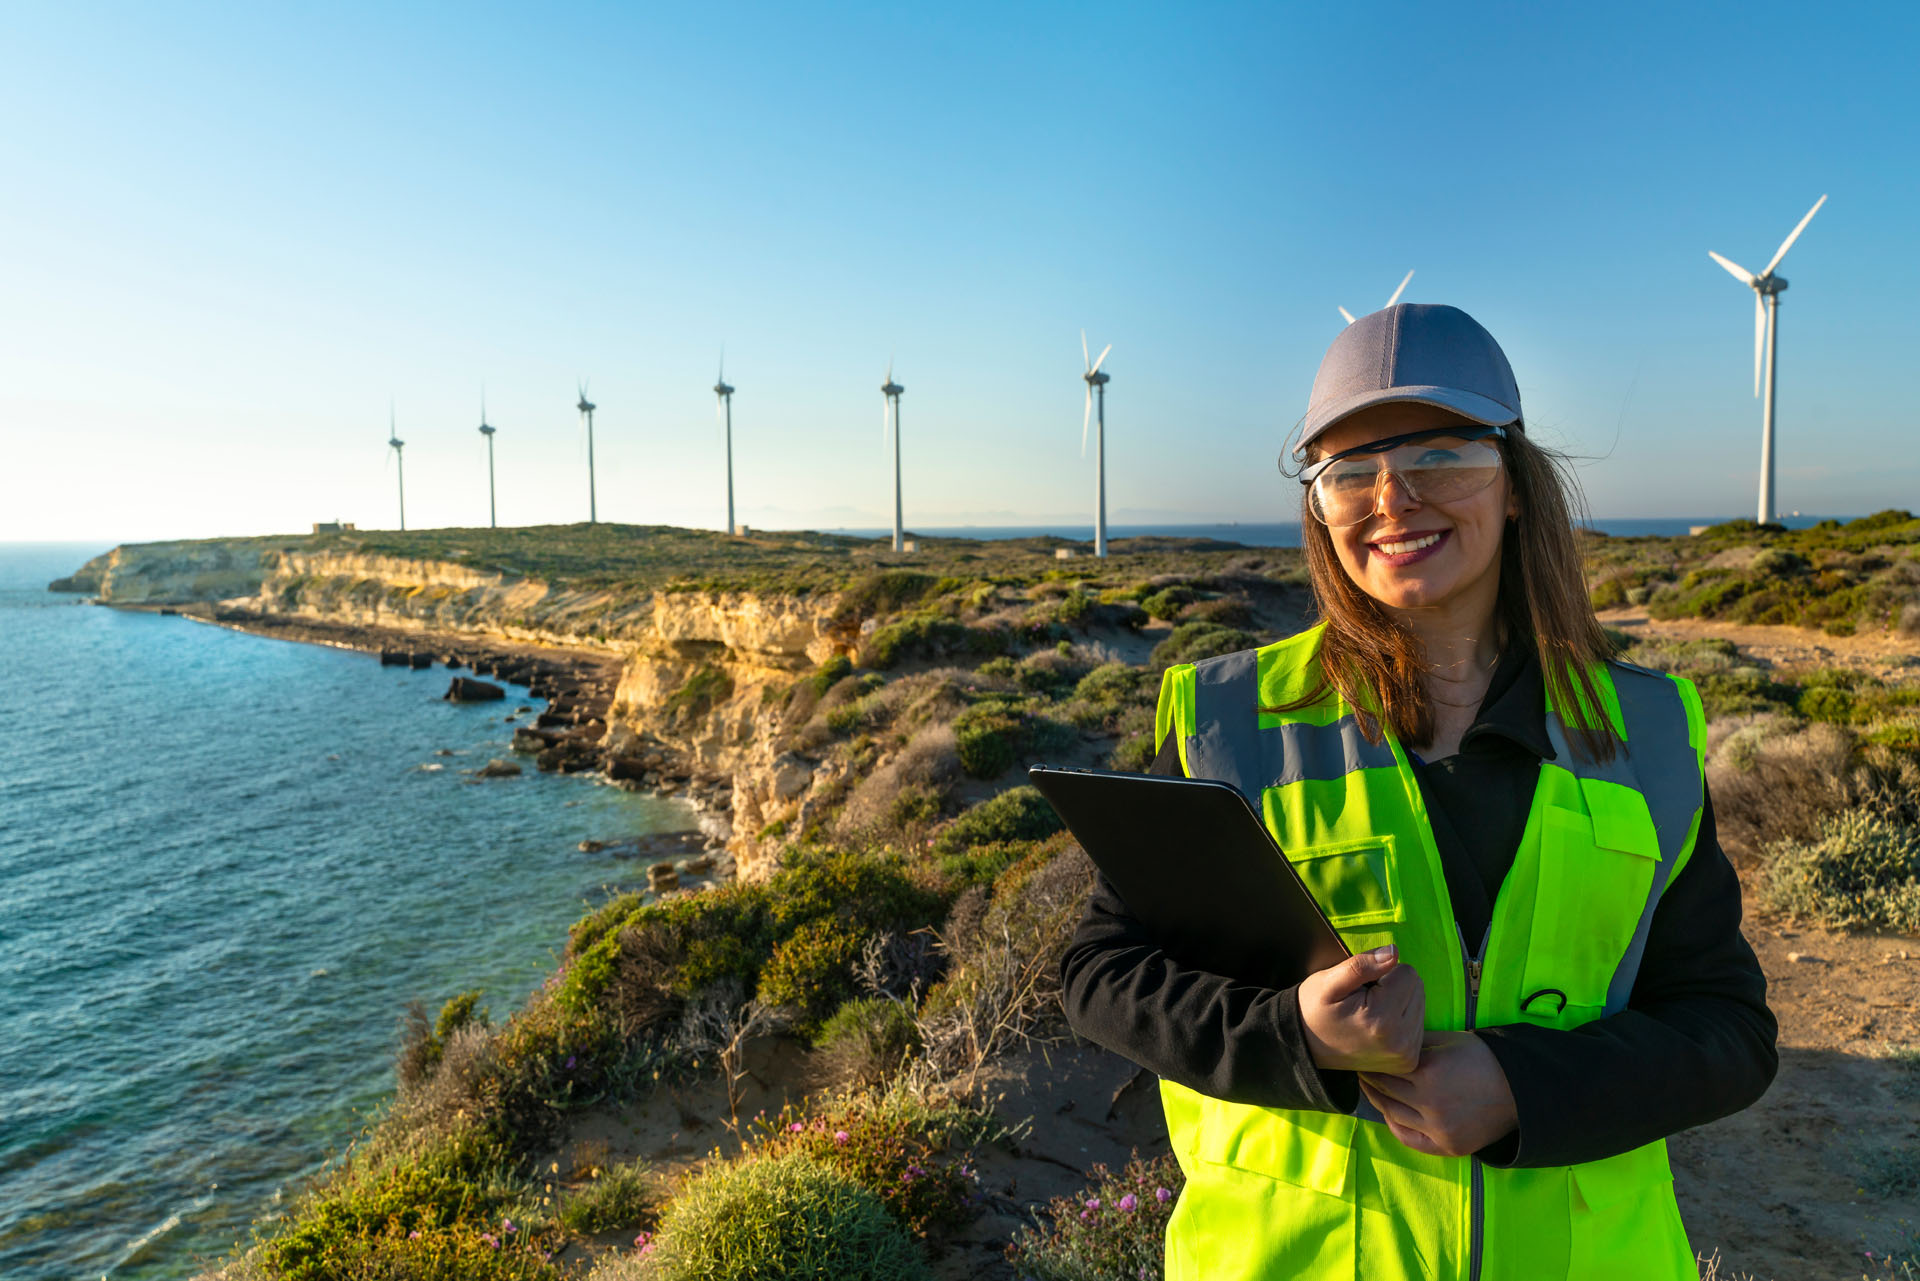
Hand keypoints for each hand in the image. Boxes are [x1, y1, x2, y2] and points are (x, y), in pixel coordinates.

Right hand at [1299, 944, 1424, 1073]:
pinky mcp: (1408, 1061)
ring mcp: (1406, 1054)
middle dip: (1394, 986)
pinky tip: (1379, 1026)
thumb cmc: (1314, 1010)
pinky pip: (1418, 1023)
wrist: (1307, 1047)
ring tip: (1370, 1013)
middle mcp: (1400, 1041)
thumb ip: (1362, 965)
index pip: (1408, 973)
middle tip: (1365, 1000)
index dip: (1383, 972)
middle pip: (1418, 988)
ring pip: (1420, 1003)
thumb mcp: (1328, 982)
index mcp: (1381, 1019)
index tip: (1363, 988)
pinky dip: (1400, 1018)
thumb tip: (1394, 952)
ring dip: (1399, 1002)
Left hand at [1358, 1030, 1517, 1156]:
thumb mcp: (1449, 1040)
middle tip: (1361, 1070)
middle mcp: (1429, 1102)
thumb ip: (1417, 1042)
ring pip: (1392, 1114)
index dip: (1371, 1061)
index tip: (1363, 1055)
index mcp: (1428, 1072)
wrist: (1520, 1090)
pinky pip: (1409, 1139)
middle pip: (1384, 1090)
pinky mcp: (1447, 1146)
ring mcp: (1438, 1128)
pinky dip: (1395, 1126)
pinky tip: (1389, 1114)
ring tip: (1370, 1089)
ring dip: (1378, 1100)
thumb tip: (1388, 1040)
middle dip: (1369, 1079)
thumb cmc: (1483, 1059)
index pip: (1385, 1067)